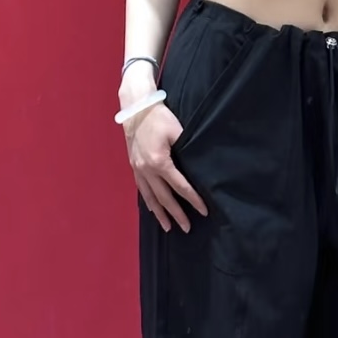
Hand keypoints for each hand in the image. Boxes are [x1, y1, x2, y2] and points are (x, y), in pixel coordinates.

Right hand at [123, 101, 206, 231]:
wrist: (136, 108)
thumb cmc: (159, 117)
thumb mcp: (178, 131)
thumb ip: (188, 148)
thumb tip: (201, 165)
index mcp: (159, 162)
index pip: (180, 187)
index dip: (193, 200)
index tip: (203, 211)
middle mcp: (147, 169)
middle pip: (164, 197)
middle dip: (176, 214)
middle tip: (186, 228)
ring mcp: (138, 169)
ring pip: (150, 197)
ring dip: (160, 213)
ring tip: (168, 227)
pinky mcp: (133, 166)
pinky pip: (141, 189)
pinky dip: (148, 201)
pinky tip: (153, 209)